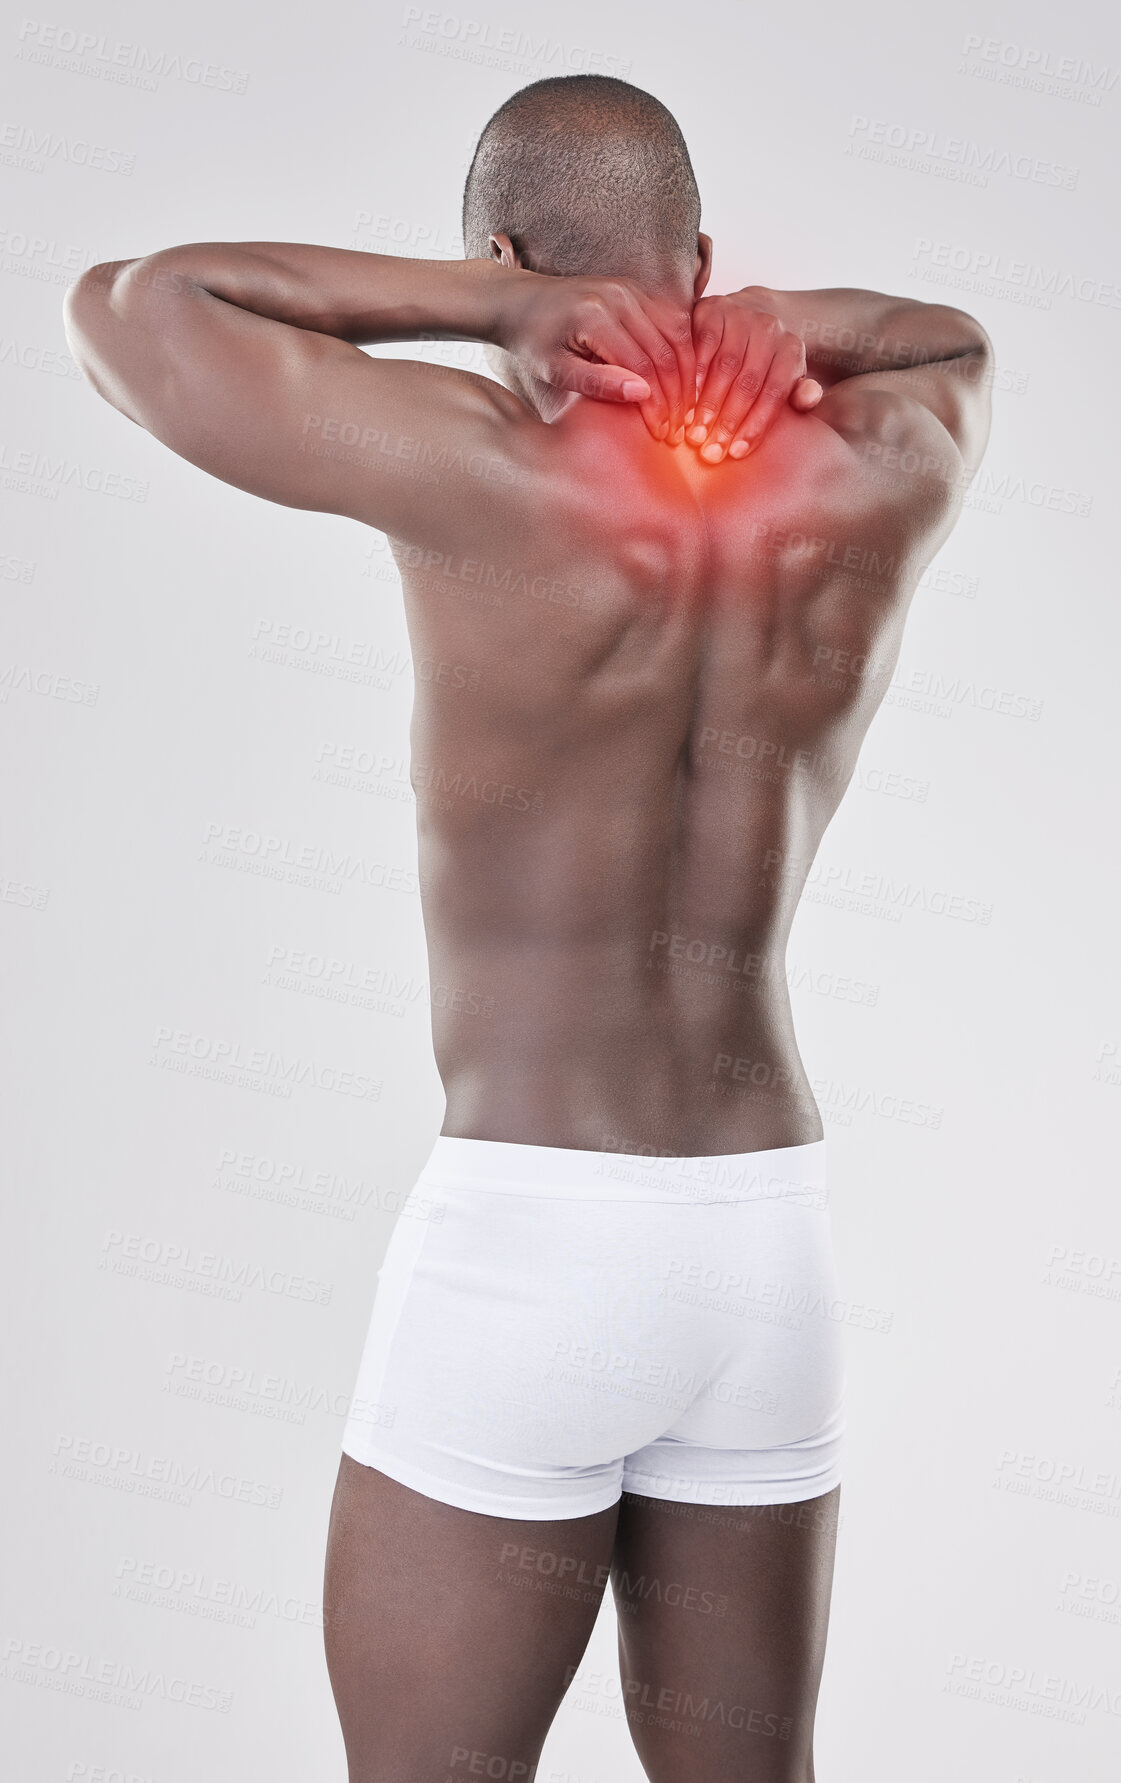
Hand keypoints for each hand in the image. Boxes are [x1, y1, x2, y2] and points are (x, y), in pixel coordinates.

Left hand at [496, 268, 695, 442]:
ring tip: (685, 407)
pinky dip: (682, 351)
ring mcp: (629, 288)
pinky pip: (672, 320)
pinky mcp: (635, 289)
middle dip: (678, 393)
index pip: (643, 366)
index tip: (663, 433)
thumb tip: (643, 394)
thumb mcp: (555, 370)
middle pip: (666, 350)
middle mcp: (618, 296)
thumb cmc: (533, 342)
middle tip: (679, 427)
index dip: (658, 404)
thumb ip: (597, 382)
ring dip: (687, 373)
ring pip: (677, 333)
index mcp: (595, 317)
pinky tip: (682, 380)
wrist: (520, 301)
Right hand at [687, 291, 821, 462]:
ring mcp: (740, 316)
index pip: (774, 393)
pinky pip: (701, 347)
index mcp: (791, 349)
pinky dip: (693, 377)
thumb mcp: (787, 379)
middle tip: (710, 451)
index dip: (755, 426)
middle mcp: (769, 328)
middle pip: (748, 382)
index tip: (736, 453)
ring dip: (708, 404)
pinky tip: (684, 402)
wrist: (745, 317)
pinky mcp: (712, 310)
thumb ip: (799, 394)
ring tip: (695, 434)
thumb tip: (808, 400)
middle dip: (728, 421)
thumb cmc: (765, 363)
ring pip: (724, 366)